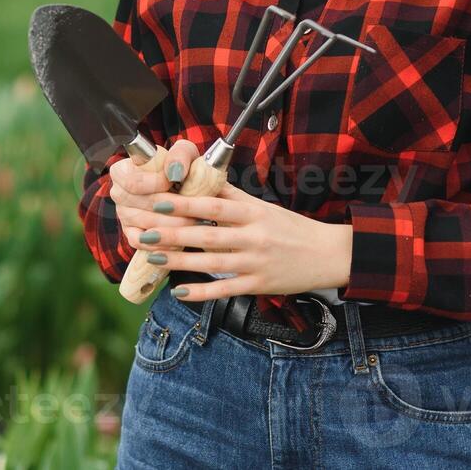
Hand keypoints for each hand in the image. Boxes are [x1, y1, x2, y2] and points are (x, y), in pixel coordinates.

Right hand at [108, 139, 205, 249]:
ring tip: (196, 222)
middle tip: (196, 209)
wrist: (183, 186)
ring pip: (147, 225)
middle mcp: (118, 193)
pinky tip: (182, 239)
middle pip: (141, 206)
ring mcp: (123, 216)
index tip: (175, 181)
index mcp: (122, 171)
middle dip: (172, 208)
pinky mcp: (132, 234)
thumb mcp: (184, 153)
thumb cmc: (181, 166)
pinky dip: (163, 243)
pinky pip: (144, 243)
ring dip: (174, 226)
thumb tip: (175, 172)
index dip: (155, 183)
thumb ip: (179, 156)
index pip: (132, 182)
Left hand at [133, 180, 353, 300]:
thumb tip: (202, 177)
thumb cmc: (290, 227)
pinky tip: (179, 291)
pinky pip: (225, 290)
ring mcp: (255, 264)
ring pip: (211, 263)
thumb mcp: (263, 206)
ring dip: (179, 261)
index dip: (186, 204)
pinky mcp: (258, 286)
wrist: (326, 255)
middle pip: (207, 236)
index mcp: (253, 214)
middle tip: (144, 232)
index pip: (214, 207)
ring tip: (152, 257)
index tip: (159, 200)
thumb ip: (233, 196)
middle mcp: (253, 238)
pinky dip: (201, 292)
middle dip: (173, 234)